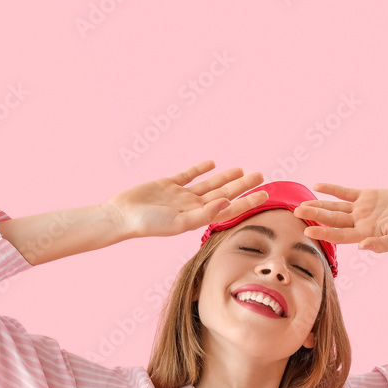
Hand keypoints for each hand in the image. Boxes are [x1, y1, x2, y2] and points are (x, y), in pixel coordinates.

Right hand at [105, 160, 269, 238]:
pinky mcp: (167, 185)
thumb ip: (205, 213)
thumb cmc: (149, 224)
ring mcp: (180, 196)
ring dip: (226, 177)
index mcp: (198, 218)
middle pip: (224, 194)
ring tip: (243, 170)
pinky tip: (212, 163)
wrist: (122, 216)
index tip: (265, 195)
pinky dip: (200, 169)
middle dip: (243, 186)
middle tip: (261, 176)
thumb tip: (228, 202)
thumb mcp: (179, 221)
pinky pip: (188, 175)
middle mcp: (192, 207)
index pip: (229, 209)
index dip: (248, 202)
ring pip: (209, 184)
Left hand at [292, 183, 387, 253]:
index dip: (323, 233)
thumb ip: (382, 244)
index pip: (339, 235)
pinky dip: (332, 189)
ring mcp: (361, 209)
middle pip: (332, 220)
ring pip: (335, 207)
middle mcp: (358, 223)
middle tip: (296, 212)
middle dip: (315, 216)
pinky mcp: (366, 196)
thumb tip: (362, 247)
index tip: (307, 231)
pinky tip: (317, 186)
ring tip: (301, 204)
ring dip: (319, 205)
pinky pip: (346, 192)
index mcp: (364, 235)